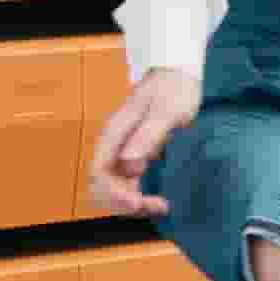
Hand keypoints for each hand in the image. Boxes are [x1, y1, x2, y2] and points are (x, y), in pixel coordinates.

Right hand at [86, 69, 199, 218]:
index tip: (136, 201)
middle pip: (104, 185)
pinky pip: (131, 182)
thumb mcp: (165, 111)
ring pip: (117, 187)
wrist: (180, 75)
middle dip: (123, 202)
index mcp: (114, 133)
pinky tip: (160, 198)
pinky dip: (142, 194)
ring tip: (161, 205)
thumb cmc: (173, 88)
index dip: (112, 193)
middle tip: (155, 205)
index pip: (99, 172)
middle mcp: (115, 145)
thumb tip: (129, 163)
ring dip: (134, 202)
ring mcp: (125, 151)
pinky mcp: (138, 155)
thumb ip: (147, 135)